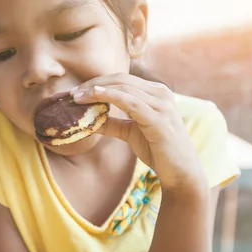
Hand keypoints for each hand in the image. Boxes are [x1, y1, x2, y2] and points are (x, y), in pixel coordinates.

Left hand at [71, 73, 205, 190]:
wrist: (180, 172)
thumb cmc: (157, 150)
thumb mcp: (130, 133)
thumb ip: (112, 123)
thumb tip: (88, 120)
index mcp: (155, 93)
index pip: (121, 79)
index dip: (97, 82)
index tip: (75, 92)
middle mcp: (161, 93)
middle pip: (120, 79)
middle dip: (93, 84)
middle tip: (71, 93)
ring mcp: (162, 104)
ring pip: (124, 88)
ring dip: (97, 90)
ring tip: (77, 97)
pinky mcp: (159, 118)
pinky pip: (131, 102)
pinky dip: (111, 96)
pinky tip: (95, 96)